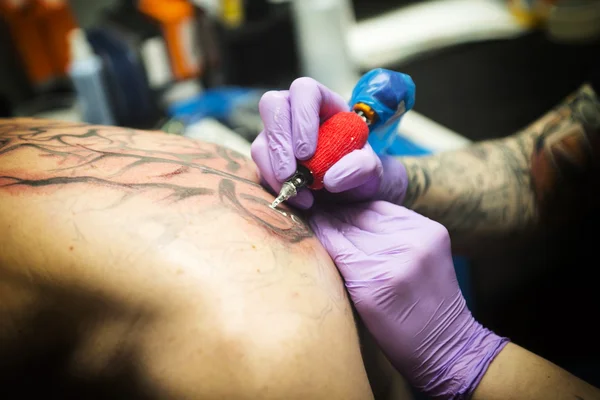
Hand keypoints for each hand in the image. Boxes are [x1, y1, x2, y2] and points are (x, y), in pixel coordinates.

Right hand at [250, 77, 408, 208]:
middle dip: (279, 142)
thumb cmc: (358, 168)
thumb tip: (331, 178)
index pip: (304, 91)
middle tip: (291, 174)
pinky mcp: (267, 159)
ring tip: (301, 194)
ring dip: (274, 169)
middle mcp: (293, 112)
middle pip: (272, 106)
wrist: (348, 190)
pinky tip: (297, 199)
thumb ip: (361, 167)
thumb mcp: (371, 168)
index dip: (302, 116)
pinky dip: (274, 185)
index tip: (307, 152)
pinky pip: (259, 168)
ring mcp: (275, 135)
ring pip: (260, 141)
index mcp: (321, 101)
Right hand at [309, 202, 507, 397]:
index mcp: (376, 278)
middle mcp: (400, 251)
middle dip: (329, 217)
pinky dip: (374, 213)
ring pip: (370, 212)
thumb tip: (316, 231)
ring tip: (333, 212)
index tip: (300, 218)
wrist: (447, 342)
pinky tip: (360, 214)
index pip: (334, 238)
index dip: (315, 226)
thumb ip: (338, 266)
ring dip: (350, 212)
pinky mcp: (433, 230)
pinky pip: (391, 212)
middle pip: (351, 221)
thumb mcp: (358, 305)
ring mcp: (420, 237)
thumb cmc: (396, 335)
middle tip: (312, 211)